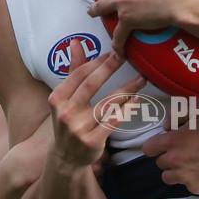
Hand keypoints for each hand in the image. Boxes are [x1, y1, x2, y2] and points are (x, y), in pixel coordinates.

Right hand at [48, 41, 144, 168]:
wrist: (66, 156)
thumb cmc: (69, 120)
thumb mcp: (66, 97)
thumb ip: (74, 70)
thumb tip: (75, 42)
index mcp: (57, 98)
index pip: (79, 74)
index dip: (97, 62)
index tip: (114, 52)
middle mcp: (65, 113)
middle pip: (91, 85)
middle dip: (110, 69)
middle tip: (127, 57)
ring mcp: (78, 129)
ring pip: (106, 104)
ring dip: (126, 89)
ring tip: (141, 79)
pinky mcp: (92, 142)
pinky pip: (113, 121)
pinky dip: (127, 109)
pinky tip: (137, 100)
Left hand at [143, 108, 198, 194]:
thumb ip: (177, 116)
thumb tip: (166, 127)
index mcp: (173, 141)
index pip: (148, 149)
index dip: (155, 146)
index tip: (164, 145)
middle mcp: (175, 161)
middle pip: (159, 164)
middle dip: (169, 158)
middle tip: (186, 152)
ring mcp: (185, 177)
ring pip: (169, 177)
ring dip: (176, 171)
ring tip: (193, 163)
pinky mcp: (197, 188)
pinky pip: (187, 185)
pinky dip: (193, 179)